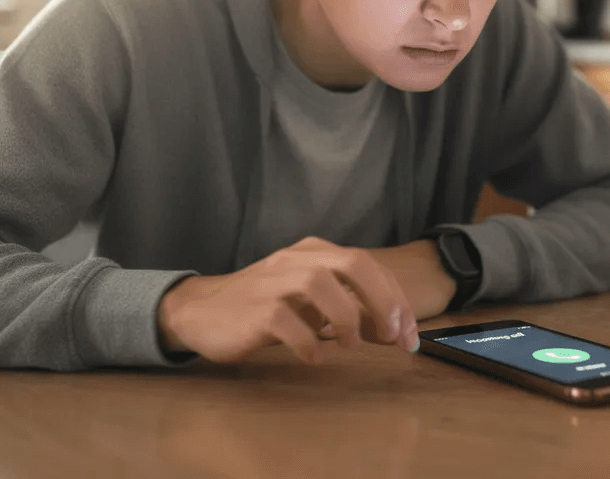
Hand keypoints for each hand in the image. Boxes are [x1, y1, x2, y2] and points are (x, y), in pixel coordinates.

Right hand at [156, 236, 420, 364]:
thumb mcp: (308, 299)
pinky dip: (309, 343)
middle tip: (393, 335)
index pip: (367, 264)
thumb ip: (347, 306)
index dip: (395, 298)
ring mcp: (273, 284)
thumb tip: (391, 329)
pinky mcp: (254, 311)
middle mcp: (295, 260)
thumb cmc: (263, 306)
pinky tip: (315, 356)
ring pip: (321, 285)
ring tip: (351, 345)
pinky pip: (288, 323)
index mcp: (313, 252)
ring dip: (347, 317)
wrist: (200, 311)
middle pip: (352, 264)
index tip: (409, 334)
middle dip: (382, 300)